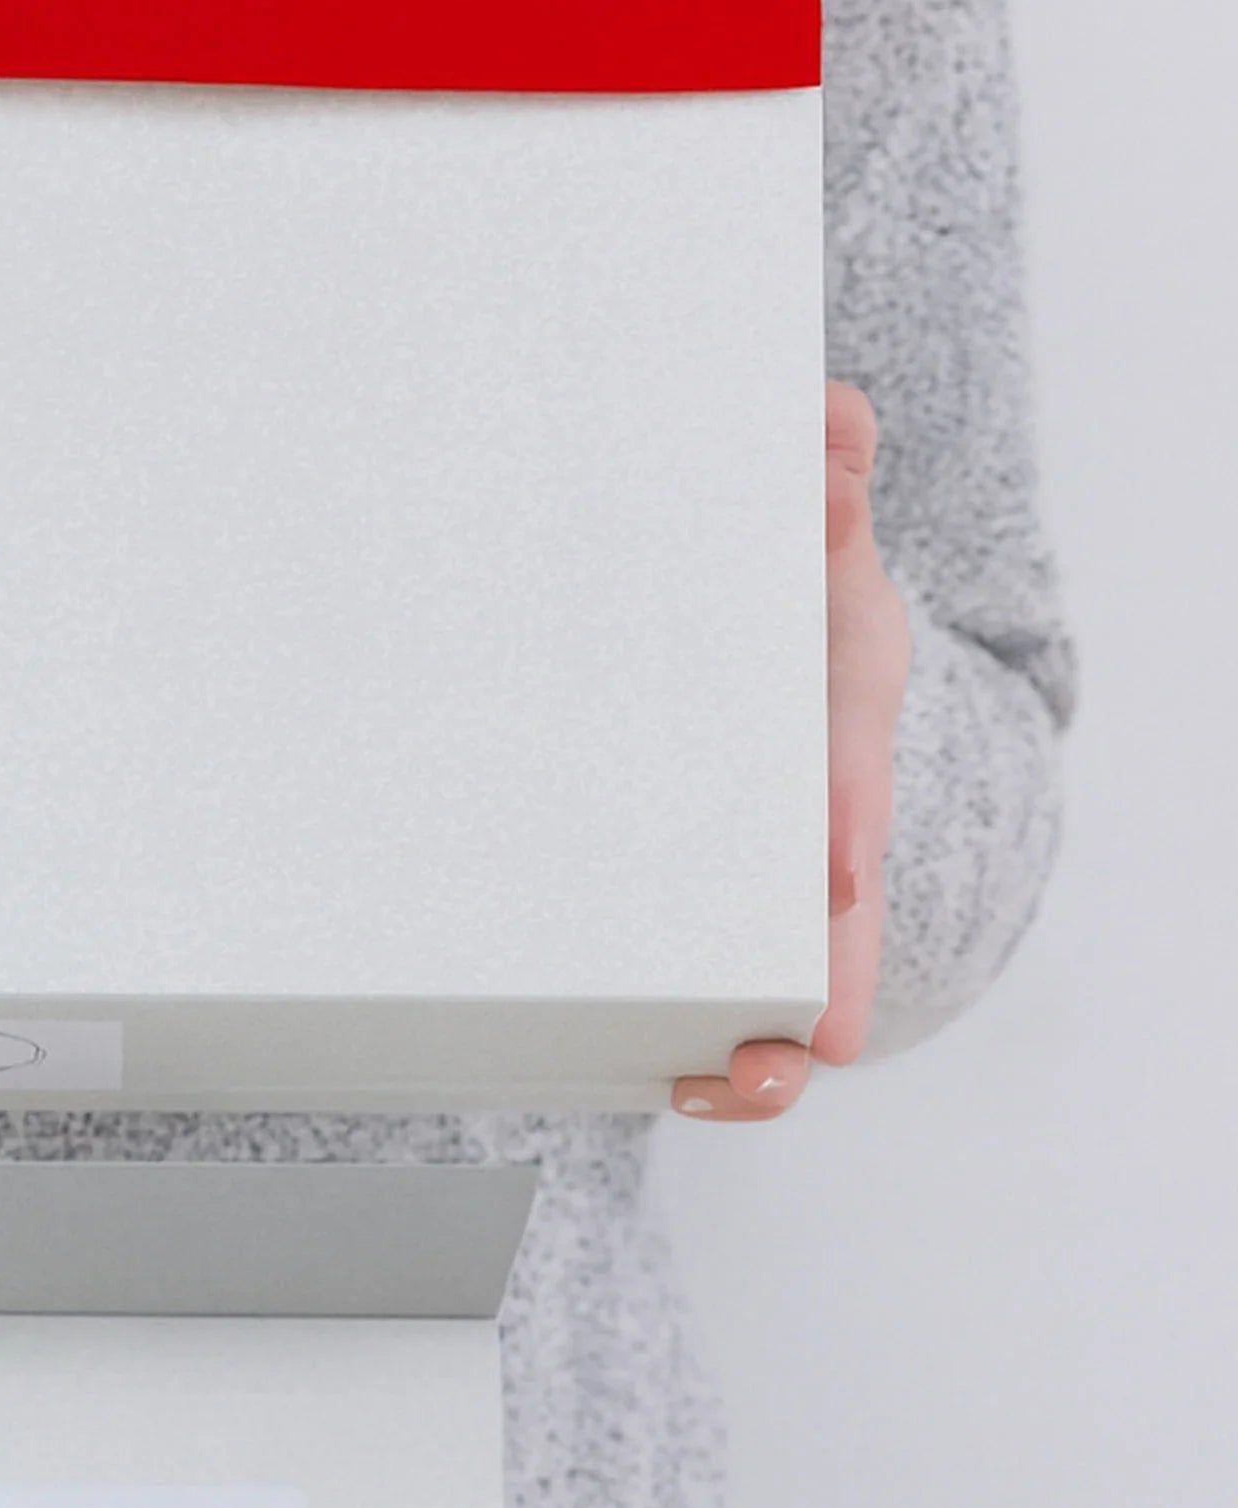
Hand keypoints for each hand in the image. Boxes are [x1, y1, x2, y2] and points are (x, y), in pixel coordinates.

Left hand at [671, 381, 907, 1124]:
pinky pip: (721, 987)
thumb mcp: (811, 538)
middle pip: (847, 917)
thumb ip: (823, 482)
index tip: (838, 874)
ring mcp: (778, 875)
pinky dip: (699, 1040)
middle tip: (801, 1056)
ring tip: (708, 1093)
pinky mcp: (718, 905)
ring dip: (762, 1050)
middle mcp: (827, 817)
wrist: (775, 647)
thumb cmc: (787, 599)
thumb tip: (830, 413)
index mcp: (847, 723)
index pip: (852, 766)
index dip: (846, 816)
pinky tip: (655, 1079)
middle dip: (827, 986)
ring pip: (793, 980)